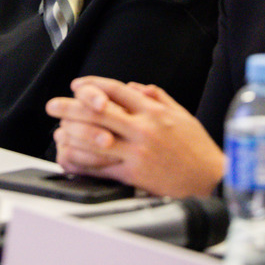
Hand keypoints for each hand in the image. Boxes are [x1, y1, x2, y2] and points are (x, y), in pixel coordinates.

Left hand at [45, 76, 224, 197]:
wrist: (210, 180)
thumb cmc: (197, 149)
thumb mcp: (181, 114)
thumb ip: (157, 97)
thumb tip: (134, 86)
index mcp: (154, 111)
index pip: (116, 90)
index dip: (92, 85)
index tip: (77, 85)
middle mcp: (143, 129)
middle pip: (99, 112)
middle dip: (71, 106)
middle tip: (53, 105)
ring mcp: (137, 152)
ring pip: (96, 139)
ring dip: (72, 134)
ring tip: (58, 132)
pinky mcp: (134, 174)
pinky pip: (102, 166)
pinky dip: (83, 162)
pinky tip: (70, 158)